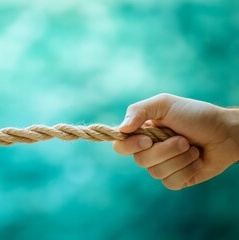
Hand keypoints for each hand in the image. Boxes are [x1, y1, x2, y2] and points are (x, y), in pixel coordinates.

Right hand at [113, 94, 238, 189]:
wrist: (226, 132)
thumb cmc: (195, 115)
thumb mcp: (165, 103)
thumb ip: (139, 110)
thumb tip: (121, 129)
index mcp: (142, 133)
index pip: (121, 146)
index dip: (130, 146)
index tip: (147, 140)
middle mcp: (149, 150)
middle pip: (140, 160)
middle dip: (165, 150)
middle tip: (183, 139)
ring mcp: (162, 166)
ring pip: (156, 173)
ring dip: (180, 159)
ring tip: (192, 147)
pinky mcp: (176, 179)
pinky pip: (171, 182)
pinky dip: (187, 170)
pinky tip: (196, 160)